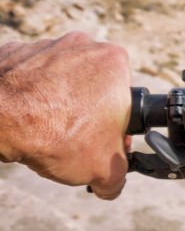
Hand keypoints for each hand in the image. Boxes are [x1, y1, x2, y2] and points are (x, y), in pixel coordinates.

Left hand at [0, 32, 131, 198]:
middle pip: (93, 87)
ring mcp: (46, 46)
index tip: (99, 143)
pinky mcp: (14, 53)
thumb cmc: (56, 135)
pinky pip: (28, 79)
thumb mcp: (103, 169)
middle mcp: (84, 46)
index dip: (114, 126)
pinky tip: (23, 120)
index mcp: (114, 63)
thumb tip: (111, 185)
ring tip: (44, 132)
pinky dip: (27, 98)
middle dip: (86, 113)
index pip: (124, 100)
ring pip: (59, 81)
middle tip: (72, 139)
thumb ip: (117, 177)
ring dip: (56, 104)